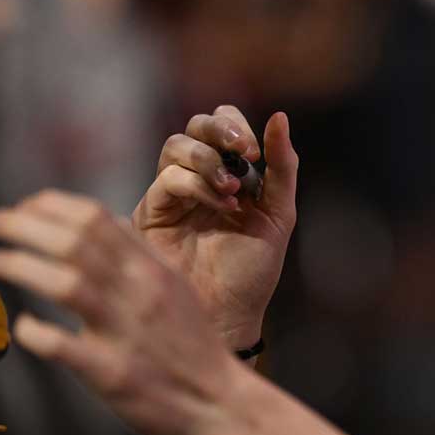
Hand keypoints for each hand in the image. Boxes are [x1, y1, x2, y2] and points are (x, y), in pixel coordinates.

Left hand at [0, 193, 245, 434]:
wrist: (218, 403)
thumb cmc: (190, 345)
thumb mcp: (173, 286)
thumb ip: (137, 254)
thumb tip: (95, 222)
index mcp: (152, 269)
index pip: (96, 218)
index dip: (52, 206)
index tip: (26, 206)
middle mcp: (138, 293)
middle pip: (75, 242)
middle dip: (26, 226)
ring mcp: (125, 333)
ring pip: (66, 284)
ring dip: (23, 266)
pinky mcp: (112, 374)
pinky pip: (63, 346)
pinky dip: (35, 331)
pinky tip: (23, 326)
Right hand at [134, 108, 297, 347]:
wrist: (229, 316)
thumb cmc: (251, 271)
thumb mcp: (278, 214)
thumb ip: (282, 167)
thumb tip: (280, 117)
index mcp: (227, 174)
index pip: (222, 124)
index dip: (235, 126)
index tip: (255, 150)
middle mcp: (197, 179)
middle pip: (194, 127)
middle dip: (218, 131)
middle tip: (242, 151)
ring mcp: (172, 195)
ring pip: (176, 147)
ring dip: (208, 160)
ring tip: (232, 189)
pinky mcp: (152, 214)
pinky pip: (168, 180)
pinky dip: (197, 185)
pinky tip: (222, 206)